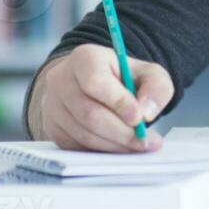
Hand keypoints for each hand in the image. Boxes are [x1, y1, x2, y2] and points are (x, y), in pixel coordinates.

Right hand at [26, 43, 172, 151]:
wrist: (96, 84)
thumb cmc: (124, 77)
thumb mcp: (149, 73)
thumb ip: (156, 87)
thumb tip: (146, 112)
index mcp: (85, 58)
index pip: (96, 82)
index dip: (118, 103)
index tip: (139, 118)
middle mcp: (61, 80)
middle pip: (89, 113)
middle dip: (121, 132)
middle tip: (144, 141)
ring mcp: (52, 105)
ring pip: (83, 133)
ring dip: (114, 144)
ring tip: (138, 145)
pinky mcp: (52, 127)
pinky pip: (76, 145)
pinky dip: (101, 150)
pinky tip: (120, 147)